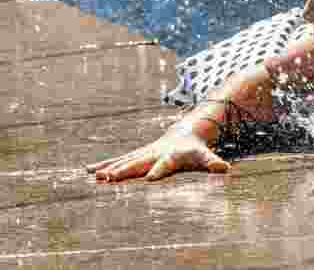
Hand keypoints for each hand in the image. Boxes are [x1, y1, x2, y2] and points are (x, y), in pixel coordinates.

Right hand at [86, 123, 228, 181]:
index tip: (150, 179)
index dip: (158, 171)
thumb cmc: (195, 150)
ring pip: (124, 161)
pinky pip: (118, 160)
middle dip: (124, 171)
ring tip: (96, 177)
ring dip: (110, 169)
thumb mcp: (205, 156)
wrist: (184, 134)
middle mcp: (153, 153)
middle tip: (109, 179)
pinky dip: (103, 165)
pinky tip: (88, 171)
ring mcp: (142, 153)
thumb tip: (225, 168)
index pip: (164, 165)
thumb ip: (213, 162)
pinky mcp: (135, 155)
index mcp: (171, 156)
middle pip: (138, 163)